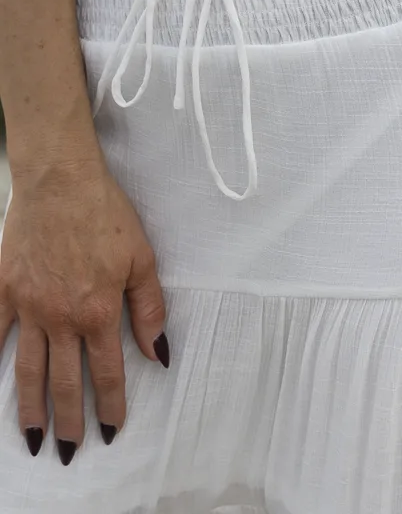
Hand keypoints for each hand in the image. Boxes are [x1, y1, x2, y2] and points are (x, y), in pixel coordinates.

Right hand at [0, 144, 168, 463]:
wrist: (61, 181)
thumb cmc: (106, 214)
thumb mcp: (142, 258)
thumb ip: (148, 308)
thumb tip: (157, 350)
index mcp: (98, 312)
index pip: (108, 372)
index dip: (112, 405)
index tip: (113, 430)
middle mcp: (61, 318)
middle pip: (65, 382)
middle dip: (69, 421)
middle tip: (68, 451)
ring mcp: (28, 307)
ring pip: (28, 370)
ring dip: (30, 407)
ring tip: (32, 437)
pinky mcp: (5, 290)